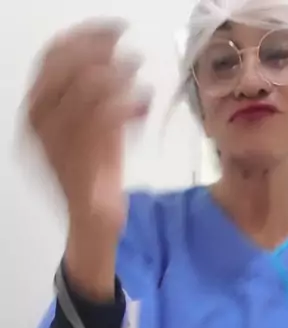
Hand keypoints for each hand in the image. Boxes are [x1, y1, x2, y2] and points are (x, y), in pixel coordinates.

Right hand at [25, 18, 150, 236]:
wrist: (93, 223)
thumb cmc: (93, 176)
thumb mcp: (93, 128)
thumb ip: (96, 94)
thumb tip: (114, 53)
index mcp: (35, 113)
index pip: (52, 59)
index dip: (82, 38)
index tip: (110, 31)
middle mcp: (38, 124)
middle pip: (66, 66)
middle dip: (100, 50)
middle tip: (126, 48)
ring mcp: (57, 142)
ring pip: (86, 86)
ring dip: (117, 74)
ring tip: (136, 76)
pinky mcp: (81, 158)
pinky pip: (103, 115)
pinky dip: (126, 102)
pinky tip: (140, 103)